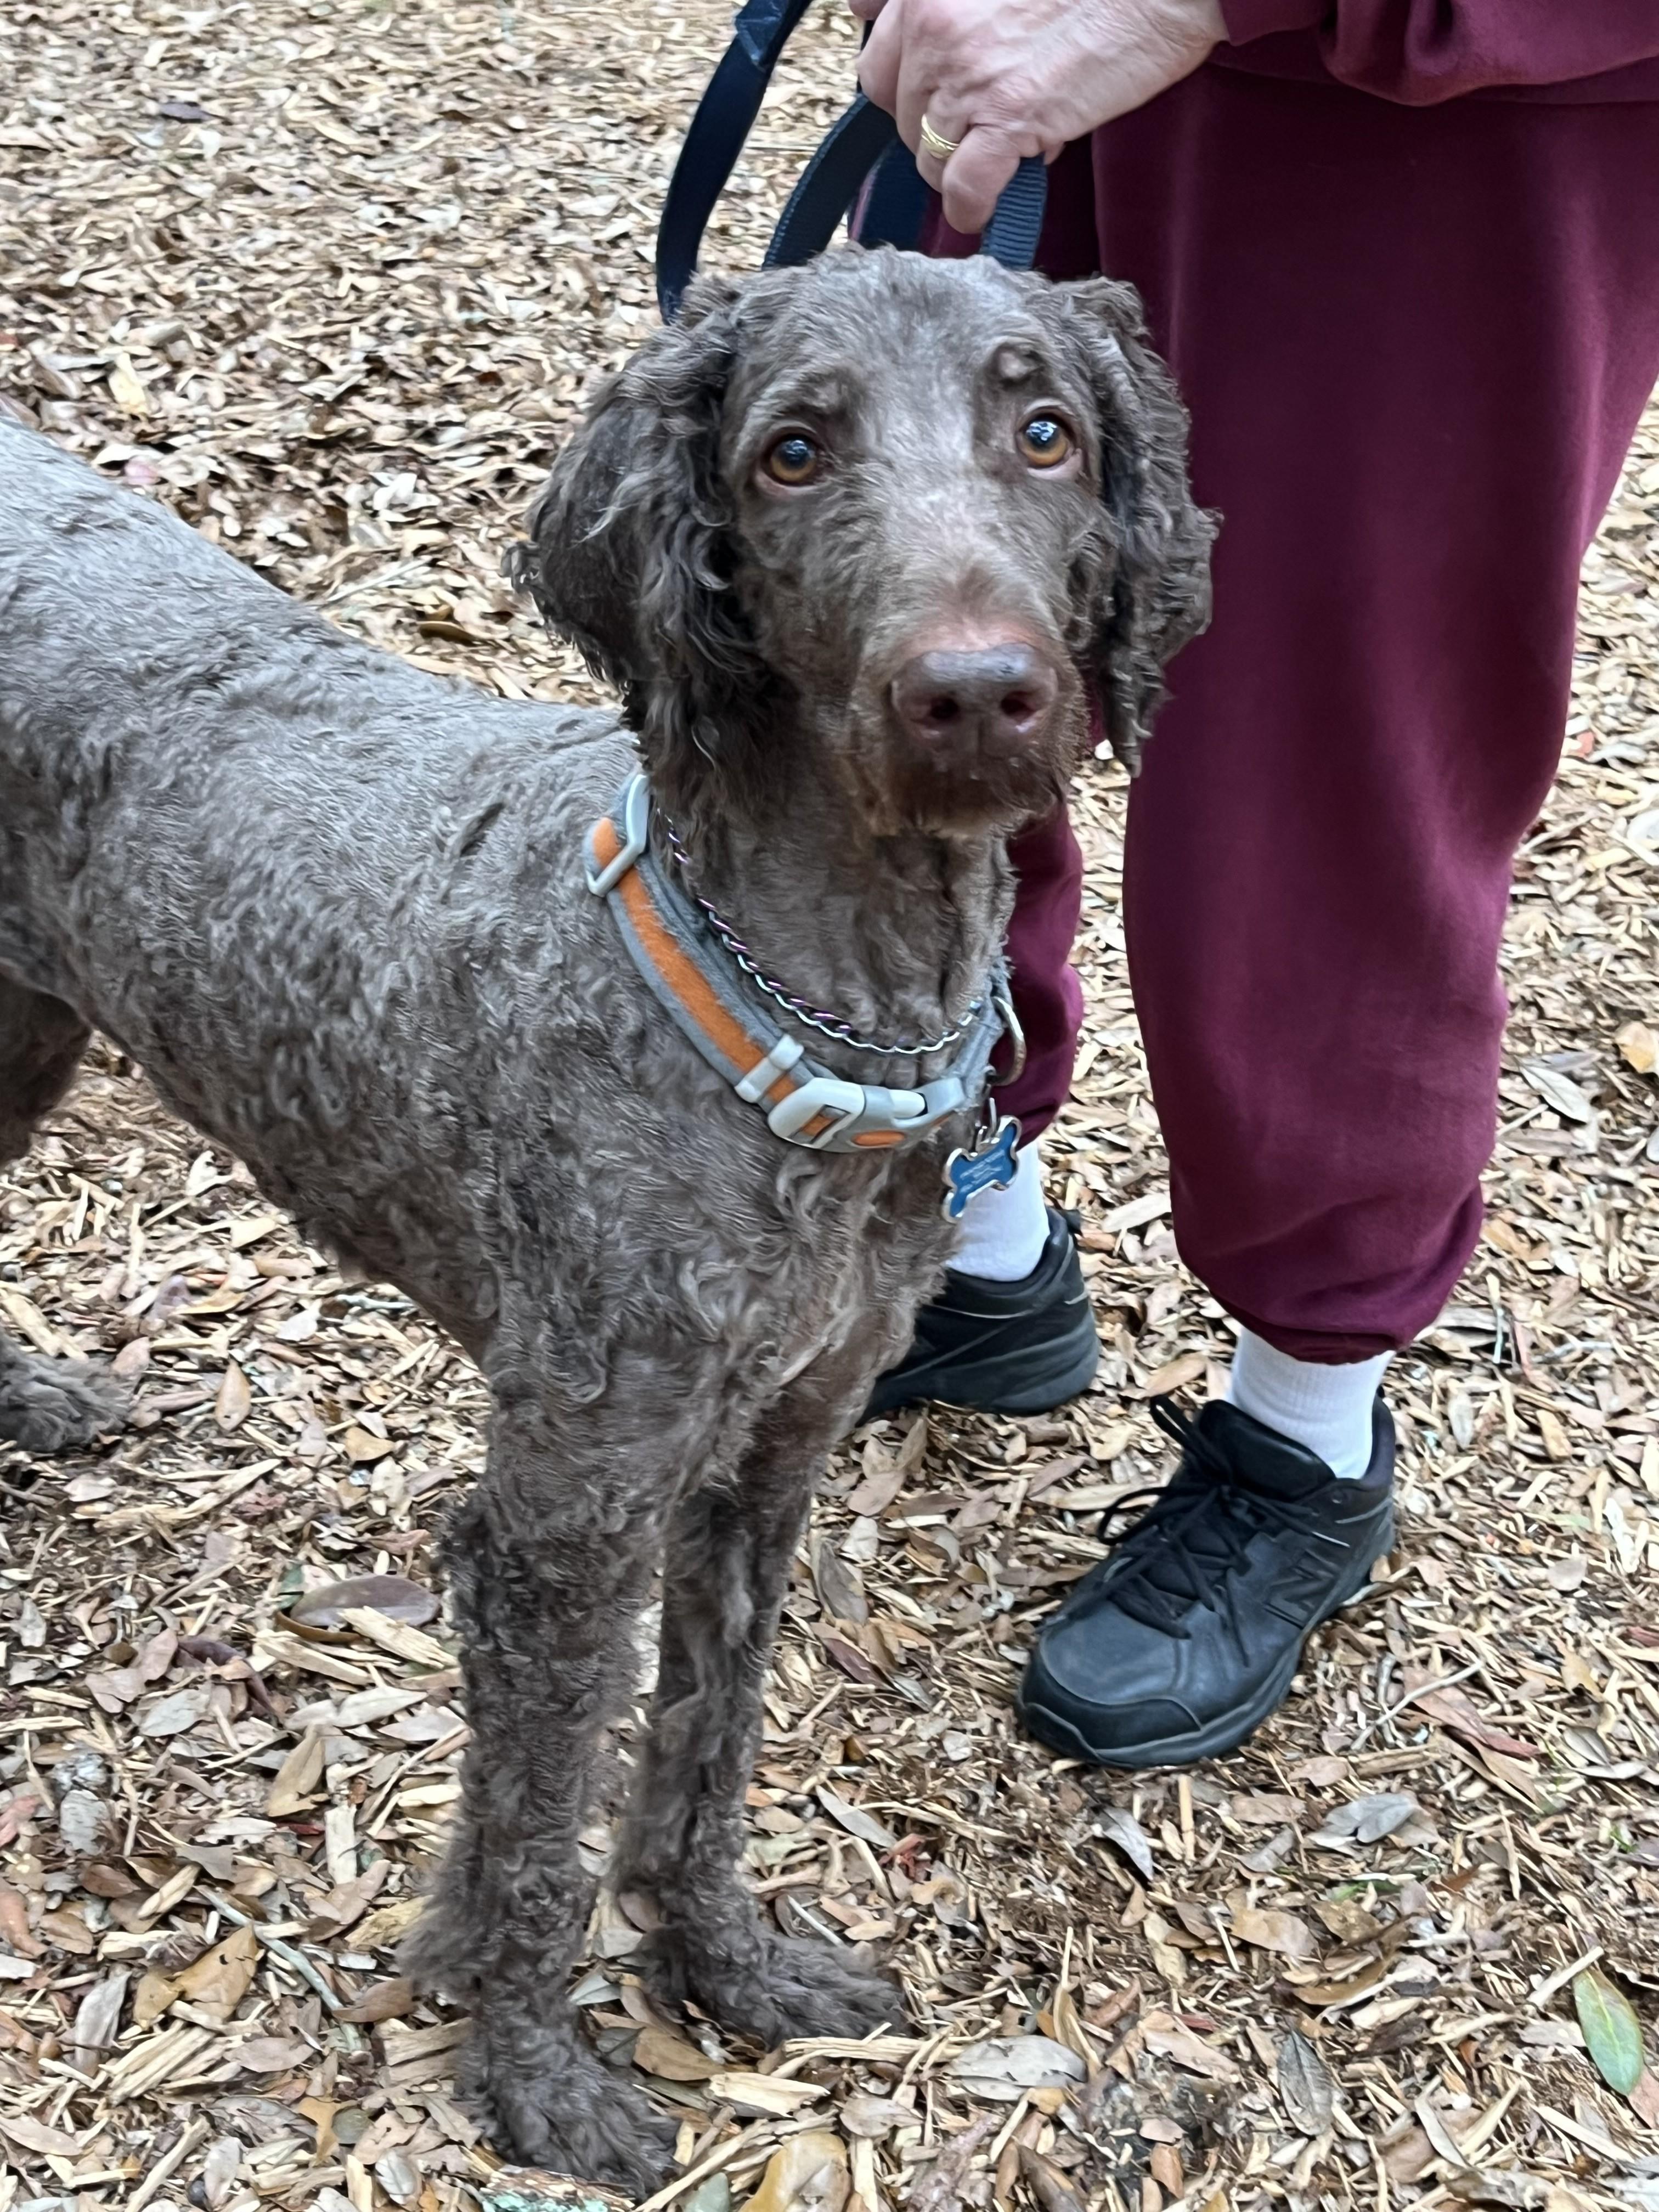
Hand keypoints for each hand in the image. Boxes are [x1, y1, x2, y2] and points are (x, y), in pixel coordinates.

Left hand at [850, 0, 1224, 234]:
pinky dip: (970, 208)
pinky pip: (962, 186)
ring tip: (994, 160)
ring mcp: (967, 71)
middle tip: (973, 126)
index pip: (879, 55)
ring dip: (954, 167)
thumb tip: (947, 62)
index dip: (905, 86)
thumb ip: (964, 12)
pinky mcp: (1006, 115)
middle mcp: (934, 23)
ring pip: (926, 152)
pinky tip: (982, 212)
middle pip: (897, 108)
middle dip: (930, 124)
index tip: (931, 97)